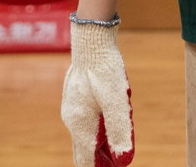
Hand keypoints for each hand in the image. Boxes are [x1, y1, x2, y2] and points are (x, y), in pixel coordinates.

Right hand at [60, 19, 134, 166]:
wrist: (92, 40)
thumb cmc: (105, 71)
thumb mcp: (117, 102)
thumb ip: (119, 131)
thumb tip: (123, 159)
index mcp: (80, 125)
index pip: (86, 160)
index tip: (116, 166)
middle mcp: (72, 119)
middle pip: (85, 149)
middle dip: (102, 155)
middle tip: (119, 153)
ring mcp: (72, 107)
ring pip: (88, 132)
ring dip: (104, 135)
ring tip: (119, 121)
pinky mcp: (76, 97)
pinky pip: (88, 117)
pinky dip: (100, 121)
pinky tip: (112, 105)